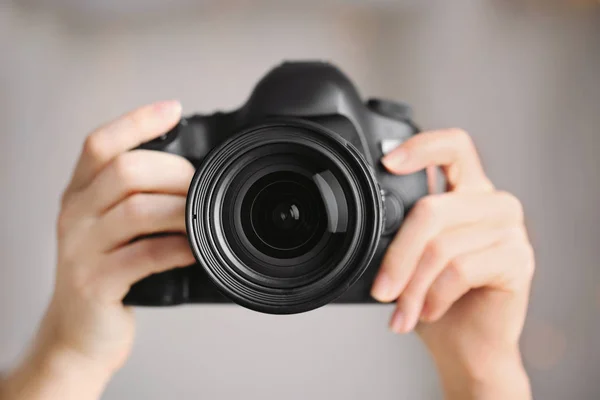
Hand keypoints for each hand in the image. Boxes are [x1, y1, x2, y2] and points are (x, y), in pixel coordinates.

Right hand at [2, 101, 194, 399]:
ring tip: (202, 216)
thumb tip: (190, 174)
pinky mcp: (95, 283)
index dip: (137, 121)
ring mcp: (81, 249)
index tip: (175, 109)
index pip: (100, 142)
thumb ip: (135, 198)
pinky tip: (194, 249)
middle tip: (200, 185)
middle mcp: (75, 214)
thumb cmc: (106, 274)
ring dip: (181, 209)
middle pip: (124, 170)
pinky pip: (144, 255)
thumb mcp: (110, 228)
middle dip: (174, 172)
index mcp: (79, 194)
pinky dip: (177, 248)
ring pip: (136, 209)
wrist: (77, 335)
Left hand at [371, 129, 534, 398]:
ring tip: (402, 310)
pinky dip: (434, 296)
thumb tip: (365, 221)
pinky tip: (428, 311)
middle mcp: (491, 203)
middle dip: (397, 256)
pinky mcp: (518, 260)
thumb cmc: (436, 299)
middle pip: (432, 209)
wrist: (467, 347)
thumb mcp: (412, 257)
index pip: (453, 146)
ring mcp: (509, 229)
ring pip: (442, 245)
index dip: (420, 146)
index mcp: (466, 191)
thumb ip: (402, 230)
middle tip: (381, 290)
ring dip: (412, 286)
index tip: (386, 163)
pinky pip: (461, 270)